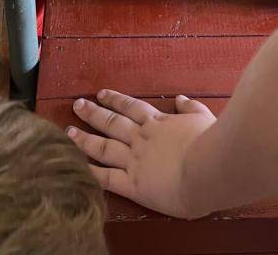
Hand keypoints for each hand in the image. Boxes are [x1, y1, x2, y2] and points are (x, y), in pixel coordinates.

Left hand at [68, 90, 216, 217]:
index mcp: (157, 123)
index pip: (131, 107)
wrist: (207, 168)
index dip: (115, 100)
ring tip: (68, 131)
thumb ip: (189, 107)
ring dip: (84, 139)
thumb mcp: (202, 116)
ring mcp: (134, 160)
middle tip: (76, 104)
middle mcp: (141, 138)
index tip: (101, 93)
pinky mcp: (132, 184)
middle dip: (93, 113)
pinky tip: (77, 166)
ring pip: (103, 147)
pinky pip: (106, 178)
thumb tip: (180, 98)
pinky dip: (90, 172)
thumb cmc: (209, 142)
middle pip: (112, 123)